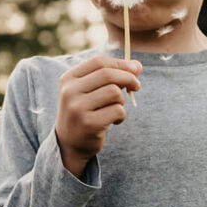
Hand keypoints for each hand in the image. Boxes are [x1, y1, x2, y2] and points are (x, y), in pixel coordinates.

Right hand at [54, 56, 140, 177]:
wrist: (69, 144)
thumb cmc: (85, 112)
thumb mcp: (91, 91)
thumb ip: (112, 76)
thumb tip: (138, 65)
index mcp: (68, 79)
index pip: (98, 62)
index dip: (120, 63)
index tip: (135, 69)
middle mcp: (70, 91)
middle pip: (108, 74)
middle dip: (128, 78)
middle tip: (136, 86)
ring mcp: (77, 108)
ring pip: (114, 92)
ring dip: (122, 100)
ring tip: (116, 109)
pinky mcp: (88, 124)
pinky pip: (117, 111)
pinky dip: (121, 115)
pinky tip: (114, 121)